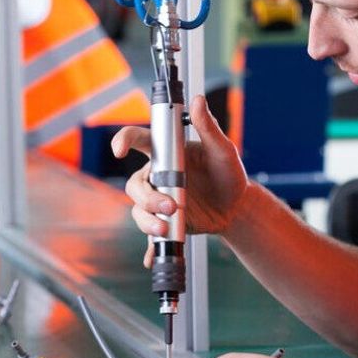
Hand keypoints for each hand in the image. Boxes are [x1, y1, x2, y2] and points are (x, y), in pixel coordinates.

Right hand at [111, 95, 248, 266]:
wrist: (237, 208)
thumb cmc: (229, 173)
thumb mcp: (223, 150)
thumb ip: (208, 127)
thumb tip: (198, 100)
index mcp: (166, 154)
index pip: (138, 141)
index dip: (123, 140)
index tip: (119, 149)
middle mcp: (157, 176)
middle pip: (134, 184)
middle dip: (148, 198)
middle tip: (171, 206)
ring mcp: (157, 199)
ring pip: (137, 209)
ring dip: (147, 220)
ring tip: (168, 227)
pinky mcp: (162, 221)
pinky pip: (148, 235)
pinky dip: (149, 247)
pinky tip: (151, 258)